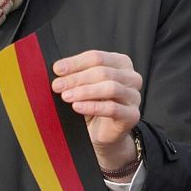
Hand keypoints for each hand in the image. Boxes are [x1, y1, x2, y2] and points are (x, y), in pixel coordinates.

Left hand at [51, 50, 141, 175]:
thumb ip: (76, 74)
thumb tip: (58, 69)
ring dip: (85, 91)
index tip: (57, 69)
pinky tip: (77, 107)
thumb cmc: (94, 104)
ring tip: (66, 96)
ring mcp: (134, 96)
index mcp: (121, 63)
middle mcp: (131, 77)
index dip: (76, 63)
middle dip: (77, 78)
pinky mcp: (132, 115)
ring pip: (110, 87)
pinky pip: (112, 108)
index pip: (97, 57)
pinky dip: (92, 106)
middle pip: (103, 71)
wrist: (102, 132)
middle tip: (58, 85)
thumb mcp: (84, 85)